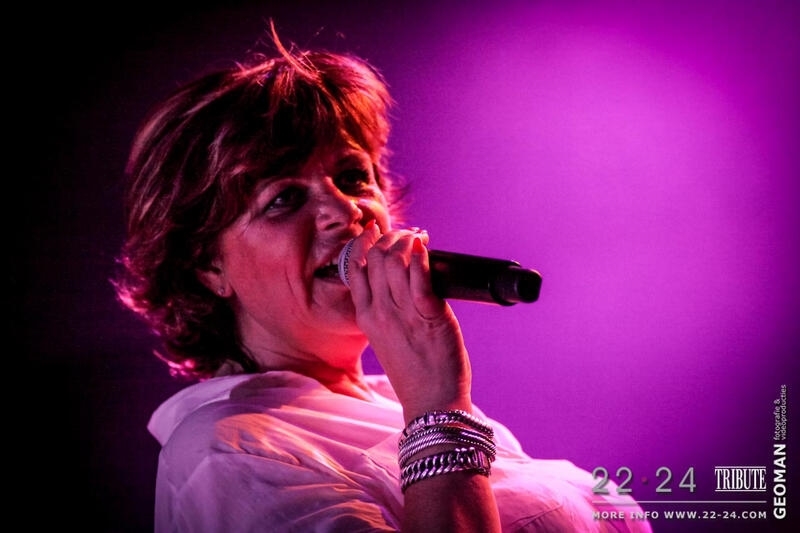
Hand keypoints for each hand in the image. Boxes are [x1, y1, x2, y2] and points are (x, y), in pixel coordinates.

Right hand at [346, 222, 472, 421]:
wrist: (432, 404)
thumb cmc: (415, 373)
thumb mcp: (388, 339)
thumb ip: (388, 312)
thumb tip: (402, 282)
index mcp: (366, 316)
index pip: (355, 267)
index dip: (365, 242)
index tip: (378, 231)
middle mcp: (380, 312)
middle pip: (376, 258)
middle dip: (392, 237)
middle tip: (409, 235)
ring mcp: (403, 314)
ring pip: (395, 261)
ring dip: (408, 241)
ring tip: (420, 238)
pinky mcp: (429, 316)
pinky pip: (420, 277)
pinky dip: (421, 255)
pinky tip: (425, 247)